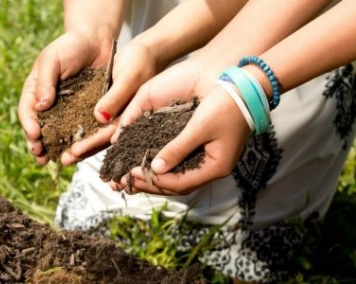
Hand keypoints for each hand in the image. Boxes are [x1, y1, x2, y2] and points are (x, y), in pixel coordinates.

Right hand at [18, 31, 112, 164]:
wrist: (97, 43)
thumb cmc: (71, 46)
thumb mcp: (52, 59)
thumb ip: (44, 81)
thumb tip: (40, 106)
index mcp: (36, 90)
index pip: (27, 111)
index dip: (29, 125)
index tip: (34, 137)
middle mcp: (50, 103)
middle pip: (41, 127)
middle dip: (39, 144)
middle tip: (40, 157)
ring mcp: (67, 109)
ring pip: (59, 133)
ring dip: (56, 148)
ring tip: (56, 161)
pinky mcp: (85, 112)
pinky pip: (80, 129)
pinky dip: (77, 141)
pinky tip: (78, 151)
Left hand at [61, 40, 160, 163]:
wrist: (146, 52)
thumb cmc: (141, 61)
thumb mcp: (129, 77)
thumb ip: (116, 97)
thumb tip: (100, 117)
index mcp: (131, 117)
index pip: (109, 135)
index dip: (92, 144)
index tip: (74, 152)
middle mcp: (123, 121)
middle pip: (101, 140)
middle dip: (83, 151)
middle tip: (64, 160)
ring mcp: (117, 116)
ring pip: (97, 135)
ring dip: (81, 145)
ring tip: (62, 155)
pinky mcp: (110, 108)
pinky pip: (95, 123)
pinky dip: (82, 130)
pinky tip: (68, 135)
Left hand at [110, 59, 250, 194]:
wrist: (248, 87)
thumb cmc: (226, 104)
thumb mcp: (199, 126)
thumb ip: (178, 148)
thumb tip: (154, 167)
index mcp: (215, 166)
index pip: (179, 183)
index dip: (154, 180)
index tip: (131, 173)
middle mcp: (212, 168)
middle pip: (177, 184)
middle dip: (151, 183)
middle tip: (126, 181)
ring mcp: (210, 160)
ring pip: (178, 177)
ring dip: (156, 178)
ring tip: (133, 176)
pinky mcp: (205, 150)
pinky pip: (182, 166)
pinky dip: (165, 167)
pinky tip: (150, 164)